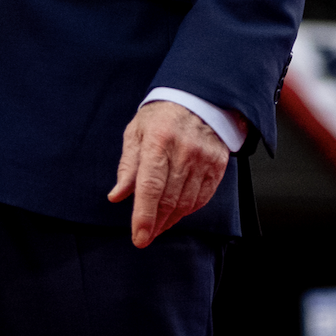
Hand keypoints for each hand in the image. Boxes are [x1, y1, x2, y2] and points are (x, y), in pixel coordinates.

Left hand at [108, 100, 229, 247]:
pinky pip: (203, 197)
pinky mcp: (218, 164)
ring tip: (159, 226)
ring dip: (171, 220)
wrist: (199, 98)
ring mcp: (204, 158)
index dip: (144, 216)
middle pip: (168, 199)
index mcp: (158, 141)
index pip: (150, 187)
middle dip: (155, 224)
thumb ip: (127, 166)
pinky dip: (189, 210)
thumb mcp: (136, 133)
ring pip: (186, 202)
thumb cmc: (163, 116)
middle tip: (145, 236)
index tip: (139, 237)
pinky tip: (177, 213)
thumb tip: (117, 196)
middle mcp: (184, 151)